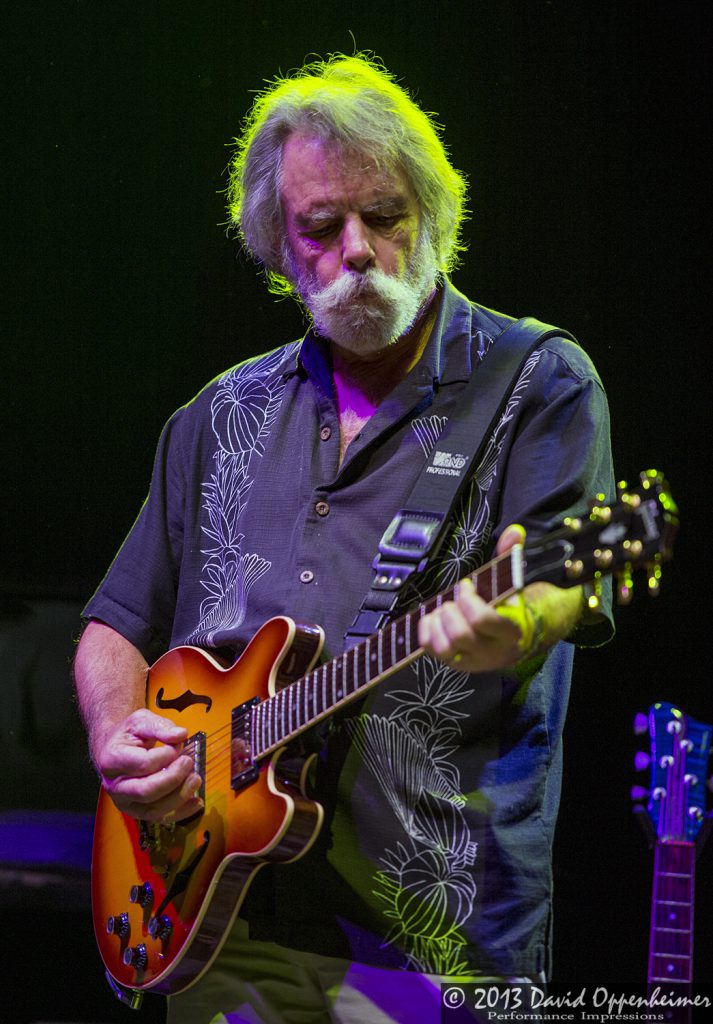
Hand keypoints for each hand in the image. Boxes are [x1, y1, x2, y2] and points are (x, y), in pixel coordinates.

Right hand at [94, 709, 203, 823]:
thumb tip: (181, 735)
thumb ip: (161, 726)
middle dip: (174, 778)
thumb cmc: (128, 734)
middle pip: (146, 791)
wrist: (115, 748)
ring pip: (153, 810)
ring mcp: (125, 802)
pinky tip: (197, 801)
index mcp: (112, 759)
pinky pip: (159, 818)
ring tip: (196, 779)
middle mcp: (114, 785)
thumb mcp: (141, 721)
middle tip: (189, 762)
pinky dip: (181, 813)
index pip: (144, 764)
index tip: (178, 744)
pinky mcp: (137, 810)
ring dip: (179, 797)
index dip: (167, 755)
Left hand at [417, 525, 530, 672]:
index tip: (466, 586)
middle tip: (452, 600)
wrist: (511, 644)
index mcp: (509, 632)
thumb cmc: (508, 610)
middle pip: (461, 635)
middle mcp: (490, 651)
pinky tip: (432, 618)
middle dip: (451, 612)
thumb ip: (511, 558)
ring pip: (444, 649)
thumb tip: (514, 531)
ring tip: (443, 610)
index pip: (483, 620)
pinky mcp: (454, 664)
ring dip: (438, 624)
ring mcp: (471, 661)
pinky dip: (425, 632)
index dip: (468, 600)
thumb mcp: (512, 586)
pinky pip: (431, 652)